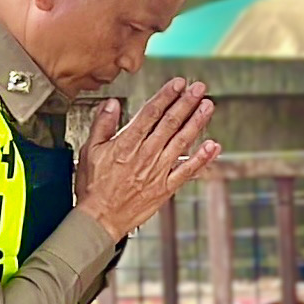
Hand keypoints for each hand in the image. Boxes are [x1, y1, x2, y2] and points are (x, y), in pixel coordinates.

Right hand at [75, 79, 220, 242]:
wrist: (99, 219)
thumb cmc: (93, 186)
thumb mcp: (89, 151)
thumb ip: (102, 125)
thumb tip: (111, 104)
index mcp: (126, 143)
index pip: (150, 113)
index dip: (166, 96)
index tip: (179, 83)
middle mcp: (145, 154)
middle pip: (170, 123)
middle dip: (186, 103)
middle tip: (199, 88)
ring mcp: (158, 171)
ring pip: (182, 141)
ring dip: (197, 122)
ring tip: (208, 105)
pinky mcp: (166, 188)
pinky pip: (187, 171)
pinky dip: (202, 158)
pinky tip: (213, 145)